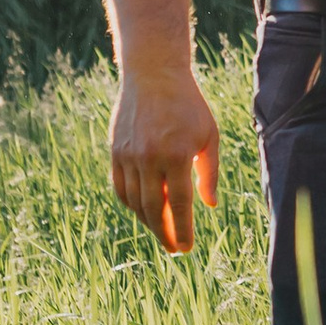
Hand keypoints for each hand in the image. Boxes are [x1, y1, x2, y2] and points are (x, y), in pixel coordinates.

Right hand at [110, 58, 221, 253]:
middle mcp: (149, 158)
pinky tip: (143, 211)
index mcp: (177, 155)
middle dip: (164, 234)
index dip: (182, 230)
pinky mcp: (115, 152)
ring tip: (161, 232)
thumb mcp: (209, 136)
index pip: (179, 204)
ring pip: (135, 202)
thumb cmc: (188, 106)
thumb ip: (209, 173)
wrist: (154, 76)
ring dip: (147, 222)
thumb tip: (210, 205)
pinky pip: (120, 188)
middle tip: (173, 249)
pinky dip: (131, 204)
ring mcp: (128, 156)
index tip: (186, 249)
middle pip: (154, 209)